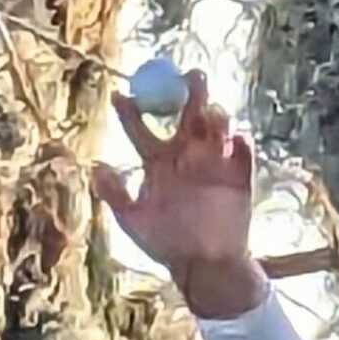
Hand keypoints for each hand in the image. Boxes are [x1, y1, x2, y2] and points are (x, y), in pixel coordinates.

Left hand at [91, 72, 266, 318]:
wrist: (201, 264)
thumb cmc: (163, 243)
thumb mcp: (132, 220)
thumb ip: (114, 194)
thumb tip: (95, 165)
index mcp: (157, 162)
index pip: (142, 129)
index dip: (132, 112)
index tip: (120, 96)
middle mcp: (185, 155)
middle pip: (187, 114)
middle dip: (189, 92)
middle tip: (189, 75)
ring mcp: (214, 161)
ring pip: (217, 126)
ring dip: (215, 114)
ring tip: (208, 114)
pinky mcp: (240, 173)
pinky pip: (243, 151)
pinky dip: (239, 141)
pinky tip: (232, 139)